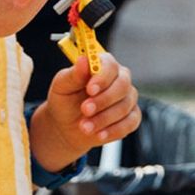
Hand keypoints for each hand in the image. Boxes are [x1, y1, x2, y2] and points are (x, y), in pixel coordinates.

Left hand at [30, 53, 140, 172]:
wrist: (67, 126)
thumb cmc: (65, 100)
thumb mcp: (62, 86)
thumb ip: (74, 74)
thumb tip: (84, 60)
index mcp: (103, 65)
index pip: (110, 65)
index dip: (102, 78)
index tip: (90, 89)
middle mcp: (119, 79)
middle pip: (122, 85)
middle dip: (103, 100)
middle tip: (85, 110)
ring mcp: (128, 98)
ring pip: (124, 106)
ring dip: (103, 119)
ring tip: (84, 126)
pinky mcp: (132, 117)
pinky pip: (130, 123)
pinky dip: (113, 130)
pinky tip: (99, 134)